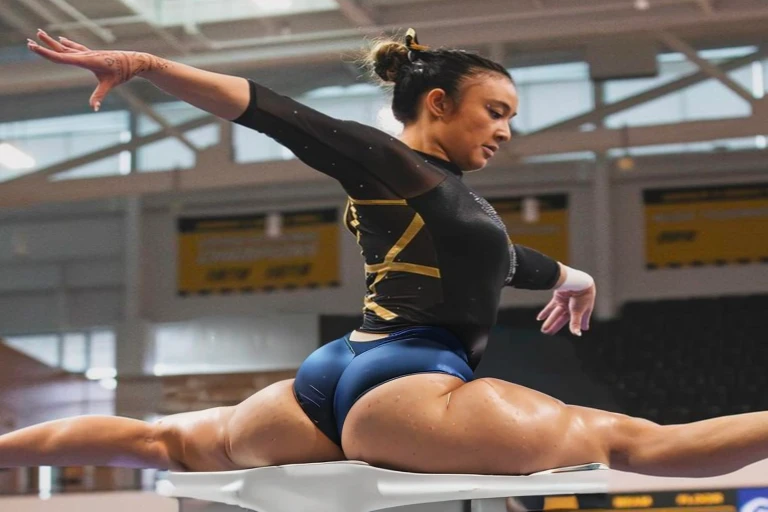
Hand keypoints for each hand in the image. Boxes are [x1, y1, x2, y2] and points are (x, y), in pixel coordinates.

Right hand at [26, 29, 157, 111]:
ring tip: (39, 32)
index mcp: (86, 60)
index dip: (46, 53)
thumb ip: (99, 95)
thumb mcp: (110, 84)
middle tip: (29, 40)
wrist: (134, 61)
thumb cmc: (123, 72)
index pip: (61, 57)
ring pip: (67, 46)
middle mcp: (85, 55)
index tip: (33, 47)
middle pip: (61, 49)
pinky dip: (67, 43)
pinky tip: (61, 39)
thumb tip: (94, 108)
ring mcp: (89, 53)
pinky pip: (76, 47)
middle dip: (45, 45)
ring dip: (52, 41)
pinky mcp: (93, 53)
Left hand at [536, 283, 594, 336]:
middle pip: (563, 319)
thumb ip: (575, 323)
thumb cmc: (581, 297)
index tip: (583, 329)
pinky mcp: (558, 298)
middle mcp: (573, 308)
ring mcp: (565, 303)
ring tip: (543, 329)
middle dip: (555, 326)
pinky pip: (550, 306)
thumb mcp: (578, 311)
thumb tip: (577, 334)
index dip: (580, 326)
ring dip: (549, 321)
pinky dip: (545, 312)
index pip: (580, 322)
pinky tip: (539, 318)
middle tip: (548, 333)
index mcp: (582, 312)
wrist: (577, 281)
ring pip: (555, 314)